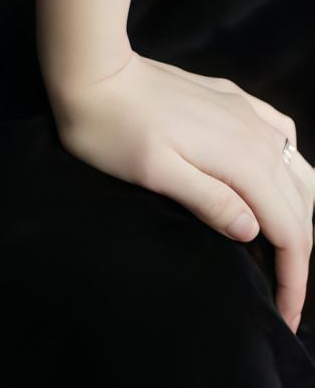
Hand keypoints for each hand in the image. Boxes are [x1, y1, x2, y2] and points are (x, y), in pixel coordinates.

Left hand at [47, 48, 313, 332]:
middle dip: (299, 256)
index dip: (293, 280)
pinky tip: (277, 183)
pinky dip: (290, 170)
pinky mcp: (233, 99)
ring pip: (298, 171)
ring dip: (299, 215)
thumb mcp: (156, 174)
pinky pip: (281, 135)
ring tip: (285, 252)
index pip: (290, 231)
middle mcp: (257, 133)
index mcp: (244, 159)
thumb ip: (209, 200)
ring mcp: (247, 112)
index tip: (285, 317)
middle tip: (286, 299)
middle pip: (301, 206)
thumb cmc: (114, 130)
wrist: (94, 70)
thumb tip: (254, 232)